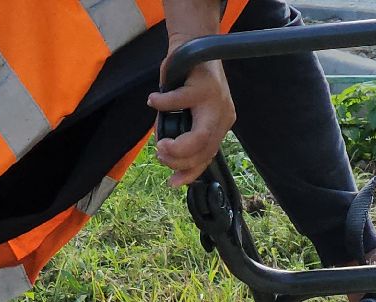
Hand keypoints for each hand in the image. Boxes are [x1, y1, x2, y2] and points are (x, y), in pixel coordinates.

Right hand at [149, 58, 233, 186]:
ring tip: (159, 143)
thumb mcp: (191, 111)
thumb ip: (185, 132)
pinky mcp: (201, 86)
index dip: (190, 173)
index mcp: (221, 124)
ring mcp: (214, 101)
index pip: (208, 156)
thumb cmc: (189, 81)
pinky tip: (153, 101)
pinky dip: (162, 105)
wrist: (193, 44)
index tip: (173, 182)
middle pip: (204, 150)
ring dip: (174, 145)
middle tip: (161, 155)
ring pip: (198, 136)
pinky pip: (178, 103)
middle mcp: (222, 116)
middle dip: (179, 160)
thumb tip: (169, 158)